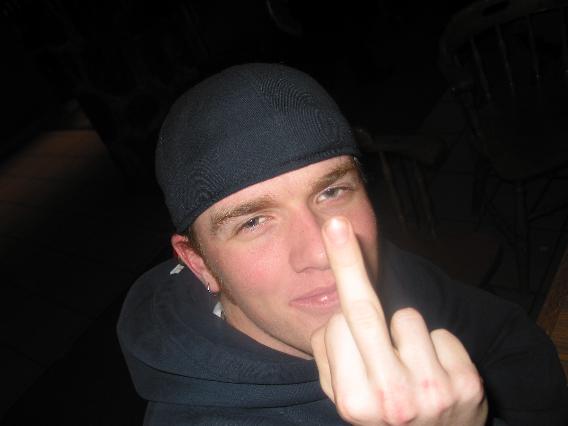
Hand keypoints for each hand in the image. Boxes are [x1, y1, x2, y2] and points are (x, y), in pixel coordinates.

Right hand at [311, 217, 487, 425]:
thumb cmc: (381, 415)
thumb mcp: (348, 396)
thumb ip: (335, 353)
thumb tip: (338, 302)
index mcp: (355, 402)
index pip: (340, 326)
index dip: (343, 322)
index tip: (332, 247)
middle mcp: (394, 400)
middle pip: (364, 312)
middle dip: (347, 263)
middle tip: (336, 224)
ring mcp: (433, 392)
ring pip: (408, 317)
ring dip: (404, 334)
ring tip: (408, 366)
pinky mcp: (467, 384)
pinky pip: (441, 333)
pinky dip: (435, 347)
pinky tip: (434, 372)